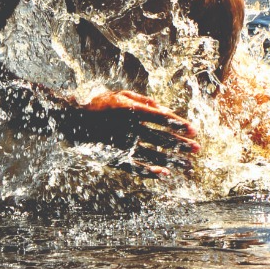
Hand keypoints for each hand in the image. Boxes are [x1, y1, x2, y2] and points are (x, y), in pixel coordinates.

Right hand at [59, 90, 198, 176]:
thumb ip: (142, 100)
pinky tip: (165, 174)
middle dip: (181, 145)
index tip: (194, 131)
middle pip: (161, 138)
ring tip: (188, 165)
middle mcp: (129, 128)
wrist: (72, 119)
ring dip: (172, 160)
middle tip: (197, 150)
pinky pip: (136, 167)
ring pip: (153, 154)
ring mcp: (123, 144)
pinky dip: (151, 171)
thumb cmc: (98, 104)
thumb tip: (163, 108)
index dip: (179, 125)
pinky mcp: (115, 157)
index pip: (161, 119)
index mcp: (131, 111)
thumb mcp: (120, 95)